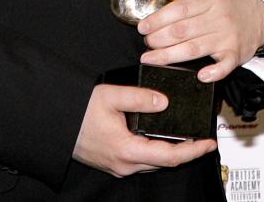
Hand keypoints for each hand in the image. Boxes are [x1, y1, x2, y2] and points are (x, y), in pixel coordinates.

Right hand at [72, 84, 215, 176]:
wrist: (54, 123)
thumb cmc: (78, 111)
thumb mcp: (110, 96)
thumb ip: (140, 97)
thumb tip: (164, 102)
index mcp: (127, 150)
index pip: (170, 156)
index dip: (193, 151)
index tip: (208, 143)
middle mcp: (124, 164)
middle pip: (164, 162)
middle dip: (186, 152)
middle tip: (202, 139)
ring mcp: (118, 166)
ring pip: (153, 163)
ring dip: (172, 152)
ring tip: (187, 138)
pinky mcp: (114, 163)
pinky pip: (142, 161)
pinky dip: (156, 151)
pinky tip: (162, 139)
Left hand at [138, 0, 263, 81]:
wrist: (261, 14)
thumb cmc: (231, 4)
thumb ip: (190, 2)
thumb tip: (160, 16)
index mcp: (211, 0)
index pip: (180, 10)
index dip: (158, 19)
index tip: (143, 27)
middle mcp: (219, 18)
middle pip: (182, 31)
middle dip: (158, 39)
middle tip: (147, 43)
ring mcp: (227, 38)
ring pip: (193, 49)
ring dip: (169, 55)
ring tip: (151, 58)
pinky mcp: (235, 54)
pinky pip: (224, 66)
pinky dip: (213, 72)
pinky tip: (200, 75)